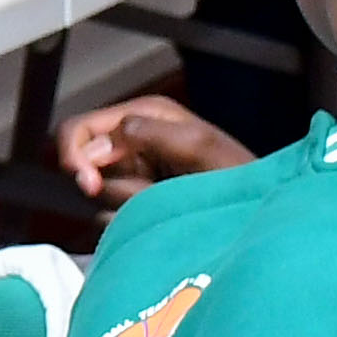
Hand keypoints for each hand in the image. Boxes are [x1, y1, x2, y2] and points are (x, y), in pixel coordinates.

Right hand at [57, 94, 249, 204]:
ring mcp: (136, 175)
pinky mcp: (139, 205)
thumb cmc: (240, 175)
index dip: (76, 153)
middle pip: (81, 161)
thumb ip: (146, 134)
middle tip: (124, 200)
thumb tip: (96, 147)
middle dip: (95, 181)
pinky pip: (110, 216)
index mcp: (145, 116)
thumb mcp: (197, 145)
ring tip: (159, 205)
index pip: (82, 127)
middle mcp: (135, 141)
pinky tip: (155, 220)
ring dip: (121, 201)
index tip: (88, 182)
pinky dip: (125, 220)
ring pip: (97, 191)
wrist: (260, 214)